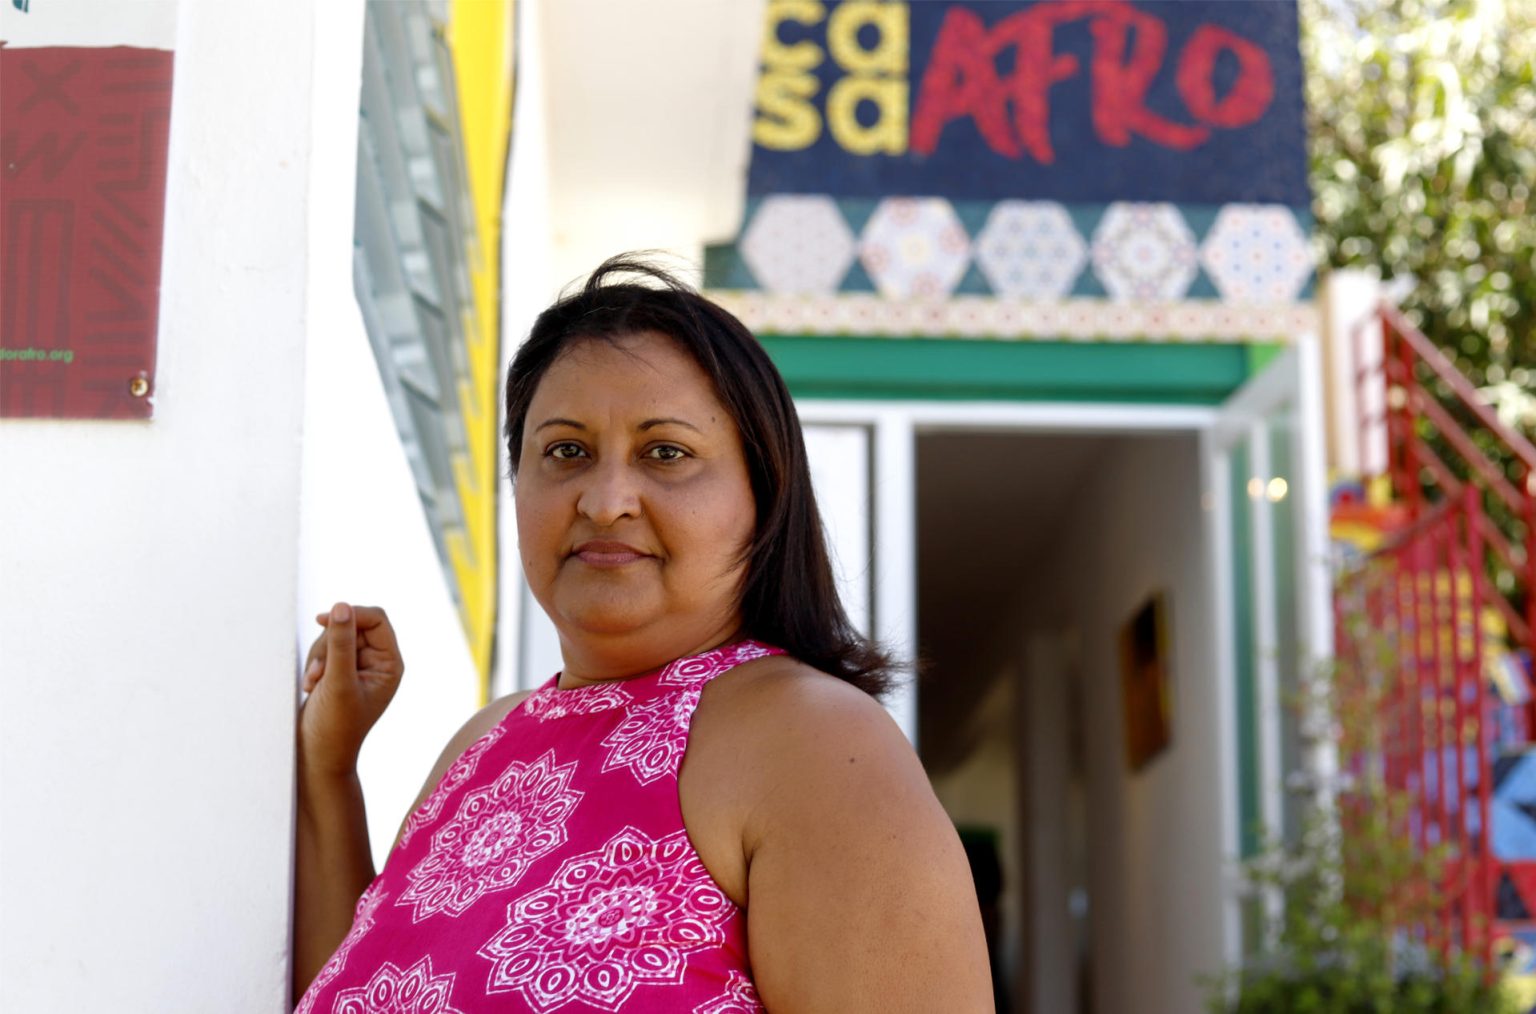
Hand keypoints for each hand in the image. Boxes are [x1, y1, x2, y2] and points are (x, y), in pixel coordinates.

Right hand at [298, 602, 403, 776]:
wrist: (317, 757)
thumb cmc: (334, 727)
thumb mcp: (337, 682)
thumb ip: (341, 644)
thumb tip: (342, 606)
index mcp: (390, 664)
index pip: (377, 619)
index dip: (351, 614)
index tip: (321, 620)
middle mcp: (378, 663)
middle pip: (352, 625)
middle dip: (329, 645)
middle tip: (319, 673)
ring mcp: (358, 667)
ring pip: (334, 637)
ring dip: (319, 657)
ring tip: (314, 684)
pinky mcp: (339, 672)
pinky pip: (324, 651)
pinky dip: (314, 665)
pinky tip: (310, 687)